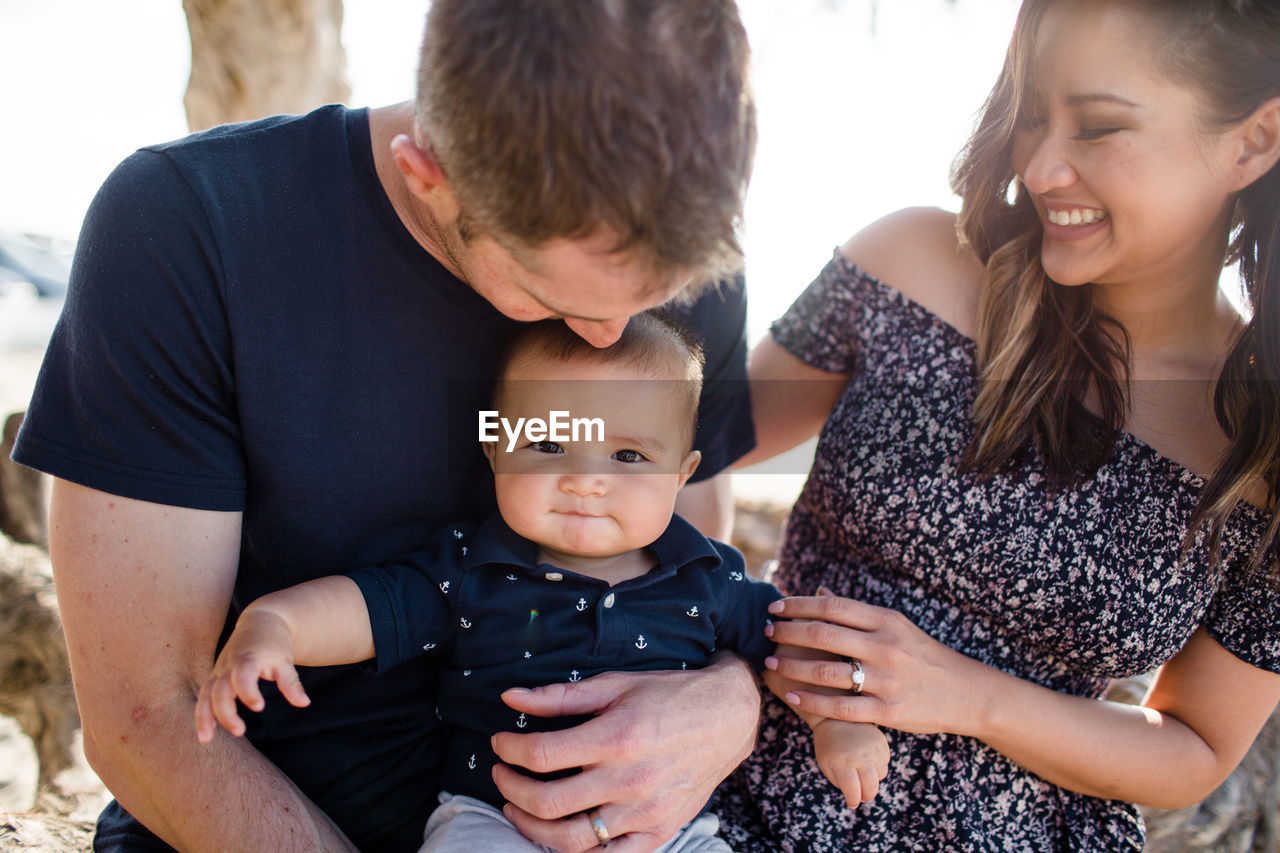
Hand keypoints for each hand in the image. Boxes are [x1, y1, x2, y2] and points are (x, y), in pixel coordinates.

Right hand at [194, 608, 310, 742]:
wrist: (260, 622)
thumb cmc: (274, 643)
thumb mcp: (285, 660)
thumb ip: (291, 683)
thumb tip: (304, 703)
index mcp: (247, 658)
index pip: (243, 677)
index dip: (248, 692)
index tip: (259, 707)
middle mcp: (228, 665)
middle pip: (220, 689)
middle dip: (226, 712)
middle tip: (240, 731)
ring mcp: (218, 671)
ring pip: (206, 694)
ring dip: (204, 716)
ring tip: (206, 740)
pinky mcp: (214, 677)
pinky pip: (203, 696)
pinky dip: (201, 714)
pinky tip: (205, 735)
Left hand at [489, 656, 759, 852]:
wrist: (728, 718)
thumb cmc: (669, 696)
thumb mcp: (616, 685)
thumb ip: (560, 696)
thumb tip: (509, 698)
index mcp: (617, 737)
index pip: (542, 755)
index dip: (510, 751)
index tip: (500, 744)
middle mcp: (629, 780)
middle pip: (548, 803)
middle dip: (511, 789)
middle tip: (501, 774)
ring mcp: (645, 813)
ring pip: (571, 840)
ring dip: (531, 828)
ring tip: (518, 807)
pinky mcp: (658, 832)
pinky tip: (558, 835)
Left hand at [764, 592, 989, 737]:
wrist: (966, 693)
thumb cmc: (923, 655)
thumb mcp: (896, 626)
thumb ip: (857, 613)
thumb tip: (820, 591)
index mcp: (886, 621)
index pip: (833, 608)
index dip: (799, 606)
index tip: (775, 607)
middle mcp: (885, 647)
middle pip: (823, 635)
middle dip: (788, 633)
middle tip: (767, 632)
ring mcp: (886, 680)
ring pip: (827, 671)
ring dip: (792, 667)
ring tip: (771, 664)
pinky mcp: (887, 710)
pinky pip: (840, 707)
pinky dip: (811, 701)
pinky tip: (791, 695)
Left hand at [811, 720, 888, 806]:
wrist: (835, 719)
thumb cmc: (828, 747)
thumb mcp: (827, 766)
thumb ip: (840, 784)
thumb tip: (855, 800)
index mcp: (842, 764)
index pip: (854, 792)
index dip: (853, 801)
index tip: (852, 803)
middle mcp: (860, 756)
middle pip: (871, 787)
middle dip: (867, 795)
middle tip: (862, 795)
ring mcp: (872, 748)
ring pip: (881, 775)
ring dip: (873, 779)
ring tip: (862, 772)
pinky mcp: (881, 741)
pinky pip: (885, 762)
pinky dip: (878, 765)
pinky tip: (867, 759)